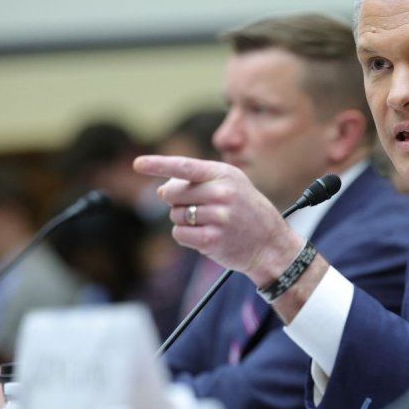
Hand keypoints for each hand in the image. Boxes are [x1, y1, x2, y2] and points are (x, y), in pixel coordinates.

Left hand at [133, 155, 304, 285]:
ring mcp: (218, 216)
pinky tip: (206, 236)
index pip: (186, 167)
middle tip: (200, 209)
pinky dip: (186, 236)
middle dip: (178, 202)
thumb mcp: (230, 187)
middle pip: (174, 193)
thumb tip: (161, 191)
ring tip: (210, 224)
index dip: (159, 165)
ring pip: (175, 215)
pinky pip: (179, 234)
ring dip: (184, 221)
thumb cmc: (246, 212)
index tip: (138, 164)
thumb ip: (197, 183)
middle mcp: (222, 192)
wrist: (271, 244)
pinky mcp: (212, 239)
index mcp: (225, 174)